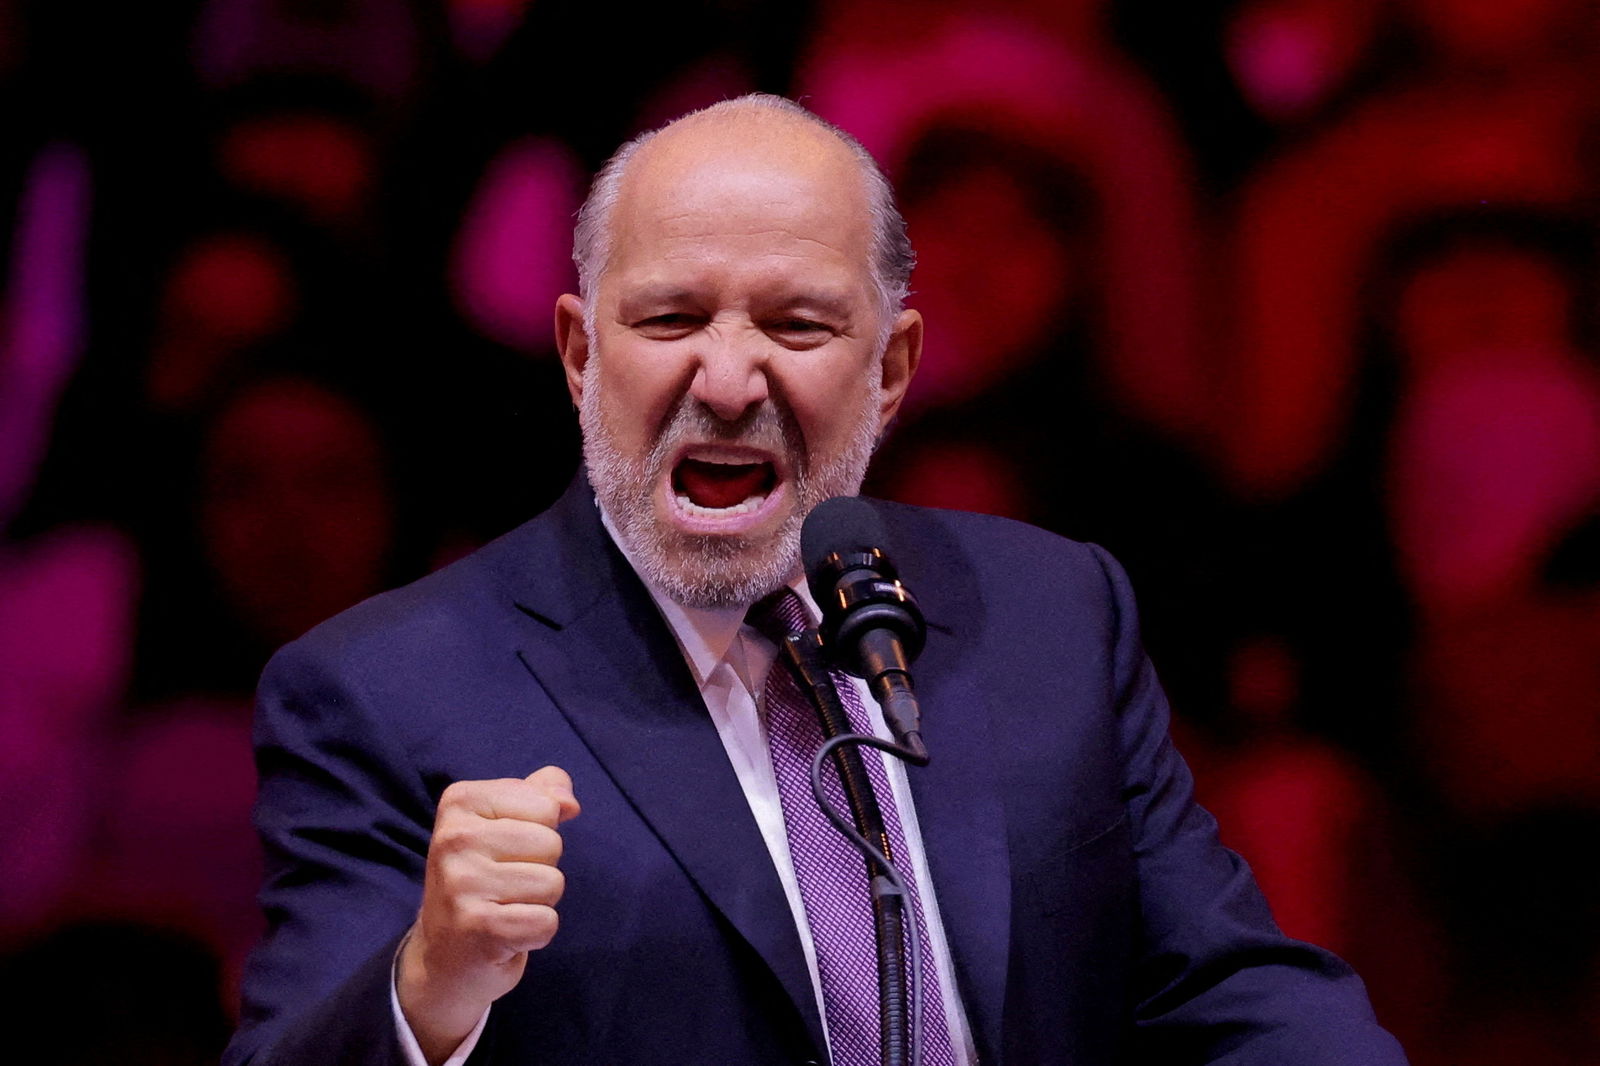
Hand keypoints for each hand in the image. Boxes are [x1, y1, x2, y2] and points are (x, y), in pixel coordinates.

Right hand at [397, 766, 579, 1063]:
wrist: (444, 956)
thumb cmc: (485, 878)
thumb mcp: (506, 822)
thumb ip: (542, 794)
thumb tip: (568, 802)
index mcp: (460, 801)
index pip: (547, 805)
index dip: (539, 832)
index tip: (504, 852)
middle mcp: (453, 838)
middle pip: (551, 844)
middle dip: (540, 868)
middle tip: (504, 885)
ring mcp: (461, 883)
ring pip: (552, 882)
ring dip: (539, 902)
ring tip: (504, 908)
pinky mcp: (478, 928)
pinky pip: (546, 922)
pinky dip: (537, 933)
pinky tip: (507, 935)